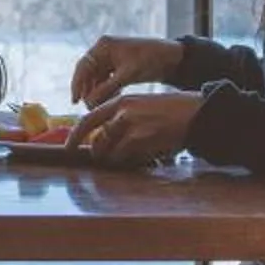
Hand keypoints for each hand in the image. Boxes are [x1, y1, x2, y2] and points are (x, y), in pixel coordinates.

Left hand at [66, 88, 202, 165]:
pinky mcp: (142, 140)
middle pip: (97, 140)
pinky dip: (128, 162)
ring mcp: (131, 126)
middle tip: (102, 159)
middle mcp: (121, 112)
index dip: (75, 136)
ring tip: (128, 157)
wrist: (196, 112)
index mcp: (120, 101)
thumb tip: (104, 137)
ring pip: (109, 152)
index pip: (88, 119)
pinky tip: (141, 159)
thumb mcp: (142, 106)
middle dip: (98, 154)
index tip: (68, 148)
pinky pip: (125, 158)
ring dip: (114, 159)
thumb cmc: (172, 111)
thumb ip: (122, 117)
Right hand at [70, 33, 183, 106]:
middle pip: (89, 73)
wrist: (172, 58)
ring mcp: (112, 59)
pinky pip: (108, 81)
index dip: (77, 84)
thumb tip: (89, 102)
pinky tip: (111, 100)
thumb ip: (107, 88)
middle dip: (89, 90)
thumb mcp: (127, 74)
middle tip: (89, 108)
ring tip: (100, 106)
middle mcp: (105, 50)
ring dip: (98, 92)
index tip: (75, 101)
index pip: (83, 66)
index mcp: (104, 46)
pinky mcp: (120, 67)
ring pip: (98, 79)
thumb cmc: (150, 59)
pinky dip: (108, 90)